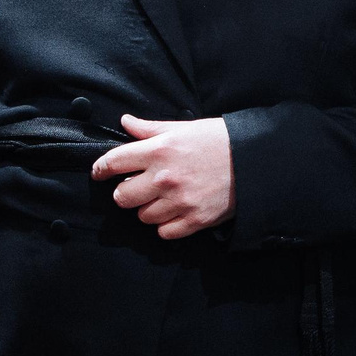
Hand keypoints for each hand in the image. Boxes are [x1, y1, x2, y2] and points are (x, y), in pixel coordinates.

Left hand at [92, 114, 233, 239]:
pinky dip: (167, 225)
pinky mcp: (194, 220)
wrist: (255, 160)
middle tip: (138, 187)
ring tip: (163, 199)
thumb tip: (125, 122)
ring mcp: (179, 201)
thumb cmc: (219, 140)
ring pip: (143, 216)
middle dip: (126, 192)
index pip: (113, 162)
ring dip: (149, 209)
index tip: (99, 173)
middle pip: (122, 197)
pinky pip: (164, 232)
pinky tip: (176, 212)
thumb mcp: (184, 128)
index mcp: (159, 150)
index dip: (100, 169)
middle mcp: (164, 177)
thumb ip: (151, 128)